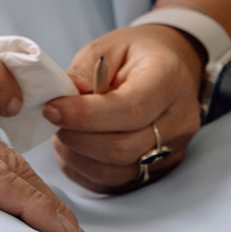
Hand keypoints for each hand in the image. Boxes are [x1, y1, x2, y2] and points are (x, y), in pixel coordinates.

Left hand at [44, 24, 204, 192]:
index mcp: (168, 81)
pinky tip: (73, 149)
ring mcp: (173, 151)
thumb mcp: (108, 48)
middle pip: (123, 148)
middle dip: (77, 138)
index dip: (84, 115)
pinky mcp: (160, 171)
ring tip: (62, 133)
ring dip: (78, 157)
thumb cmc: (135, 55)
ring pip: (117, 172)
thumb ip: (84, 71)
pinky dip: (85, 171)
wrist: (169, 68)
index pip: (130, 110)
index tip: (52, 109)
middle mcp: (179, 122)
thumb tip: (62, 98)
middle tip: (53, 121)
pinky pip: (115, 184)